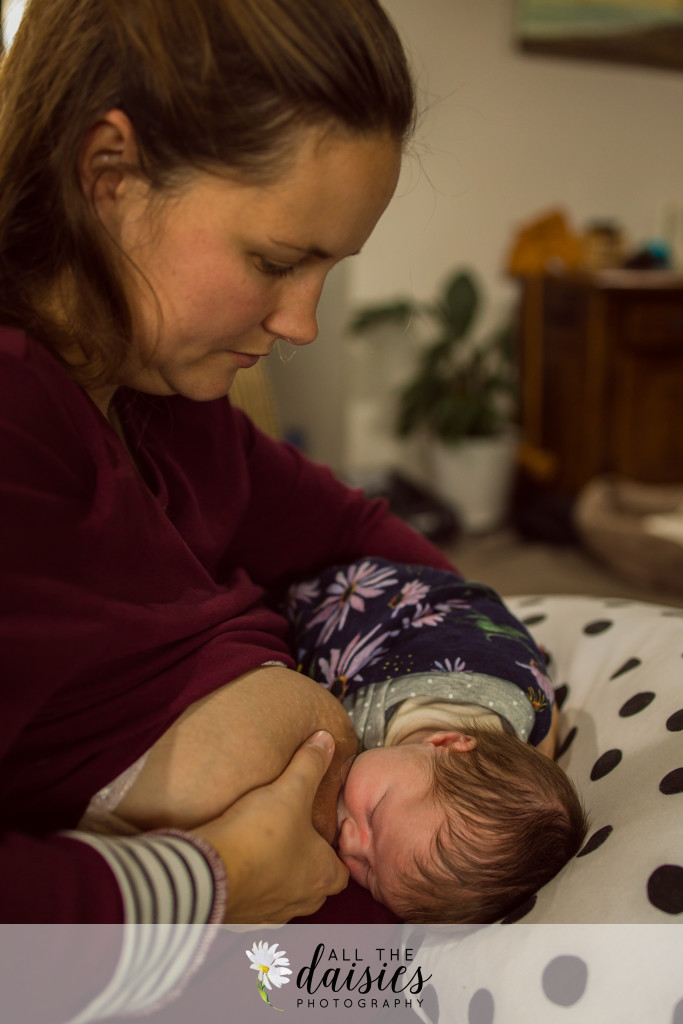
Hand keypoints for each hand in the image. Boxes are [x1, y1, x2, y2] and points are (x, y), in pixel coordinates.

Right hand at [191, 730, 348, 921]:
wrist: (209, 872)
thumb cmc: (260, 835)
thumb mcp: (290, 789)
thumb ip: (310, 764)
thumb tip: (325, 739)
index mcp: (322, 875)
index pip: (342, 873)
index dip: (335, 853)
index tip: (324, 835)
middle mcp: (301, 901)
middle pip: (314, 888)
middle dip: (306, 867)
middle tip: (295, 840)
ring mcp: (270, 914)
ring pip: (283, 898)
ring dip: (277, 878)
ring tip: (264, 851)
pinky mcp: (240, 918)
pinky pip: (252, 904)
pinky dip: (249, 888)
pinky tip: (238, 866)